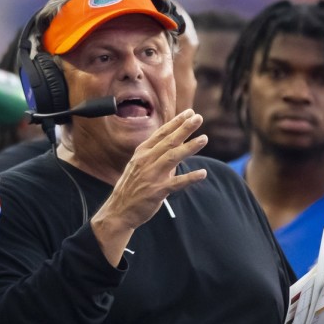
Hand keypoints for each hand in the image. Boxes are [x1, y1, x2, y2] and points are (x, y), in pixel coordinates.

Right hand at [91, 110, 207, 264]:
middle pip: (169, 141)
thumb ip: (156, 154)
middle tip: (198, 118)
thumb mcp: (139, 165)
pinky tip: (202, 173)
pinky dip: (190, 178)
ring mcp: (151, 175)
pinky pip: (176, 183)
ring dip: (190, 147)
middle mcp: (146, 161)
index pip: (161, 134)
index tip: (189, 113)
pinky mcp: (157, 191)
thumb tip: (177, 145)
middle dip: (184, 128)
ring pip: (173, 157)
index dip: (176, 123)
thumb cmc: (132, 186)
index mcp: (142, 153)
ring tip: (204, 138)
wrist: (119, 210)